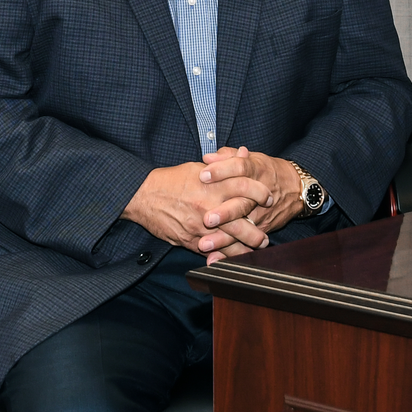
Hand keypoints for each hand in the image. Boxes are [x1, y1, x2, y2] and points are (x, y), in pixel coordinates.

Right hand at [123, 161, 272, 258]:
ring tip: (257, 248)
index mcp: (211, 186)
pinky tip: (235, 257)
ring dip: (246, 247)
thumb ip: (223, 164)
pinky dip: (226, 256)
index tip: (268, 196)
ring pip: (230, 242)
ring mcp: (200, 227)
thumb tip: (244, 154)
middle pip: (242, 221)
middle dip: (258, 229)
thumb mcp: (197, 167)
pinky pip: (213, 252)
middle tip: (267, 234)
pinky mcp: (191, 241)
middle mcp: (208, 207)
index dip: (260, 192)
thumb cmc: (170, 181)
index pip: (244, 187)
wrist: (143, 197)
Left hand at [199, 147, 304, 261]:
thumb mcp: (251, 158)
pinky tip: (214, 259)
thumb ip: (227, 156)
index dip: (221, 171)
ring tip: (204, 244)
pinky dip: (229, 253)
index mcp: (255, 171)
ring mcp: (260, 214)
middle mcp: (259, 194)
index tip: (202, 175)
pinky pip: (245, 243)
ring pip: (243, 228)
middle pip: (242, 202)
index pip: (240, 168)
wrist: (295, 188)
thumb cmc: (266, 171)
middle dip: (225, 212)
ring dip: (223, 238)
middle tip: (207, 218)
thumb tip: (207, 157)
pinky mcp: (261, 229)